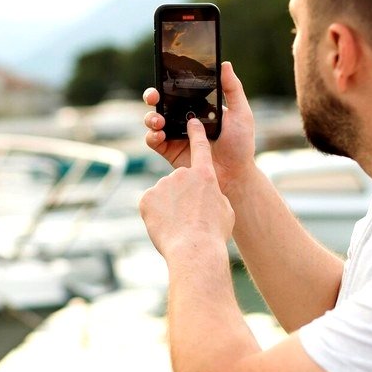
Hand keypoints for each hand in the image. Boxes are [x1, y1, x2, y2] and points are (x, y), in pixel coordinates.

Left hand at [139, 119, 234, 257]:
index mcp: (204, 175)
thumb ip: (214, 196)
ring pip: (165, 195)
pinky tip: (166, 227)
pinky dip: (157, 215)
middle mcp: (181, 174)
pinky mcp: (146, 198)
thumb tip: (208, 195)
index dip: (196, 133)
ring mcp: (162, 185)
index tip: (192, 122)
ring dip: (170, 208)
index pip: (200, 147)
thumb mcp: (225, 211)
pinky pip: (152, 205)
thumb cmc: (213, 233)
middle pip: (180, 182)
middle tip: (190, 218)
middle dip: (183, 197)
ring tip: (179, 226)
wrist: (194, 250)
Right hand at [143, 61, 256, 196]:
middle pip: (161, 103)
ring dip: (151, 117)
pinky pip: (154, 141)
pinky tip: (160, 135)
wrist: (235, 175)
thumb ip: (233, 89)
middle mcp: (184, 119)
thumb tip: (225, 64)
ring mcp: (176, 135)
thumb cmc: (241, 144)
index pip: (179, 90)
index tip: (165, 75)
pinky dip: (152, 136)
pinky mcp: (170, 152)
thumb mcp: (241, 113)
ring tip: (159, 121)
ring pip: (154, 121)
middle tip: (154, 96)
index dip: (168, 82)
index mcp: (198, 107)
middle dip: (152, 96)